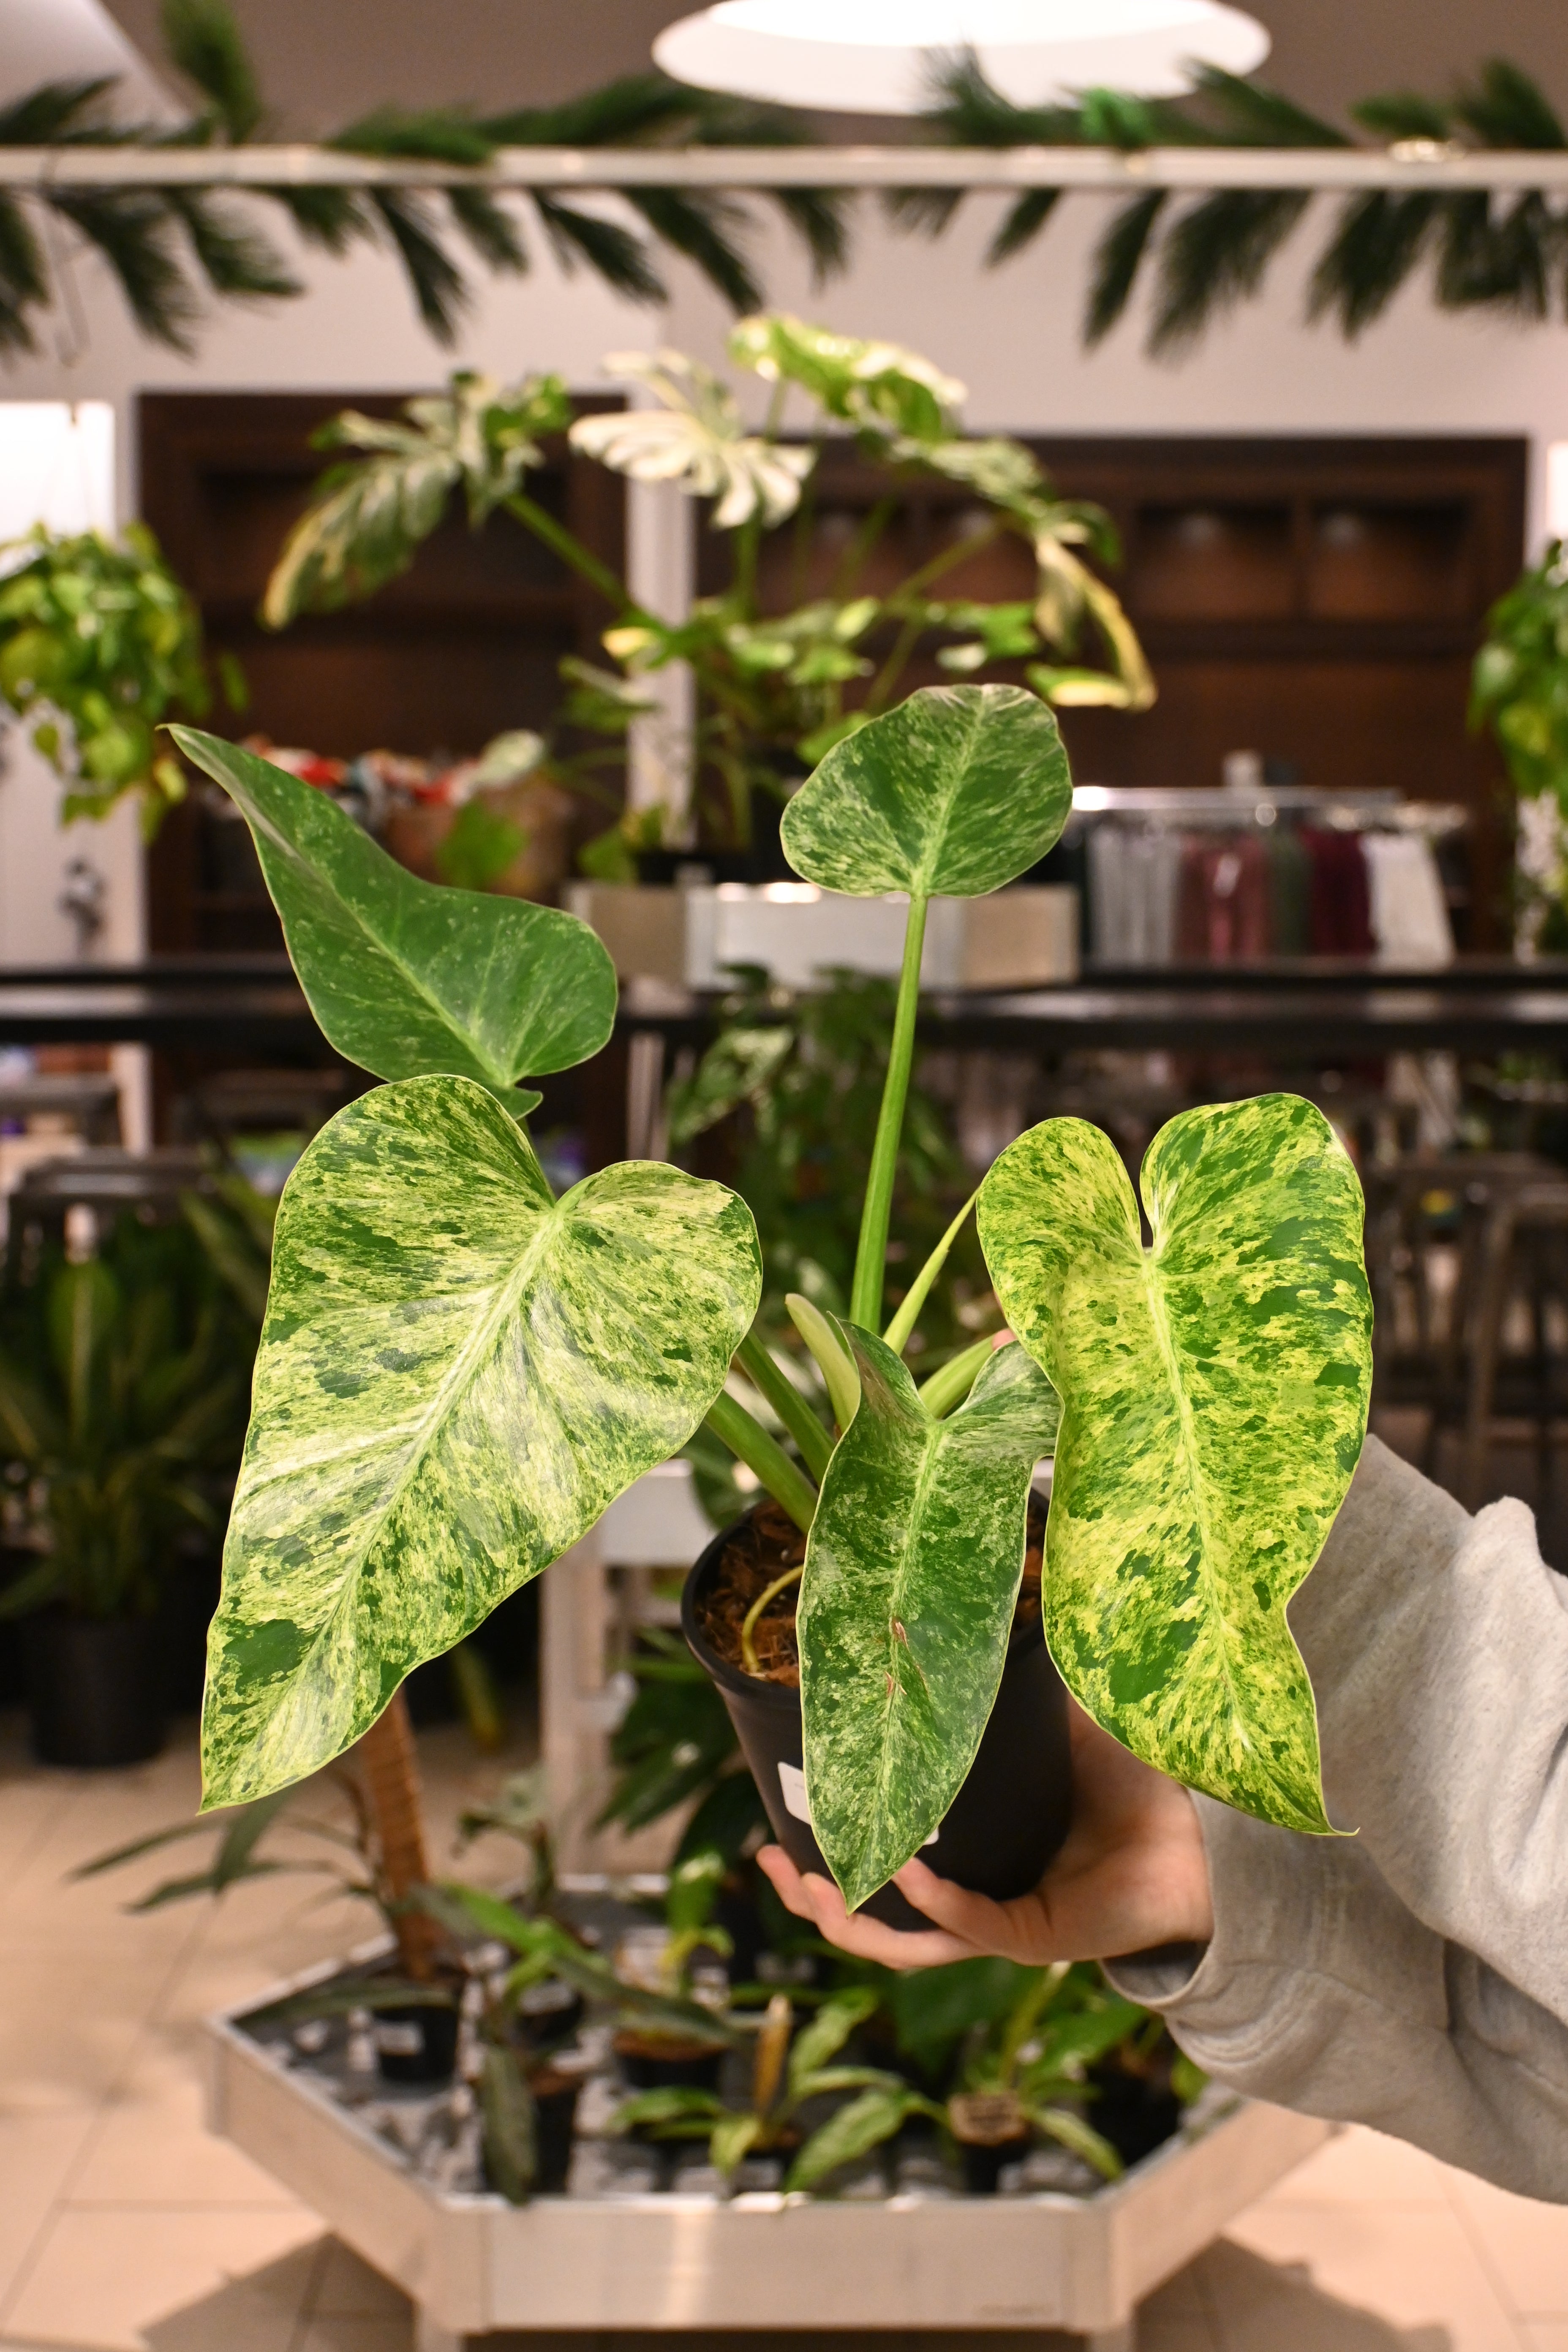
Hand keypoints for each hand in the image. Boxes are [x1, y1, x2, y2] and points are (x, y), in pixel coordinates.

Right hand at [757, 1699, 1213, 1970]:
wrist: (1201, 1835)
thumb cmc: (1131, 1783)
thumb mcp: (1047, 1728)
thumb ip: (1003, 1693)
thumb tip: (955, 1621)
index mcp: (966, 1856)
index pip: (879, 1868)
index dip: (826, 1856)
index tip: (774, 1832)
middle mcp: (975, 1895)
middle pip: (876, 1918)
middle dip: (817, 1900)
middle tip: (774, 1865)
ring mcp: (1004, 1921)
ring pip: (910, 1942)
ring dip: (858, 1921)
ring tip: (814, 1889)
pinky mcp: (1040, 1936)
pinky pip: (976, 1927)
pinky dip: (939, 1906)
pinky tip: (911, 1878)